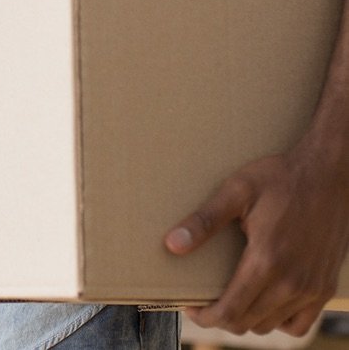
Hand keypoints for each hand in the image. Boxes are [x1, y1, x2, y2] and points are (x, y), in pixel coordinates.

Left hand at [165, 136, 348, 335]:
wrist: (329, 176)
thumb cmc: (279, 178)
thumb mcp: (236, 191)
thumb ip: (204, 221)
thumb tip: (172, 245)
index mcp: (267, 260)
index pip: (231, 309)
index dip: (206, 317)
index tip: (190, 308)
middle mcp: (292, 282)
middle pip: (249, 322)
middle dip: (221, 317)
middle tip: (203, 302)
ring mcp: (312, 288)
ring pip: (272, 325)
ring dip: (247, 320)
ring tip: (228, 300)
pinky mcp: (325, 287)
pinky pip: (300, 324)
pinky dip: (278, 322)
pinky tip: (262, 305)